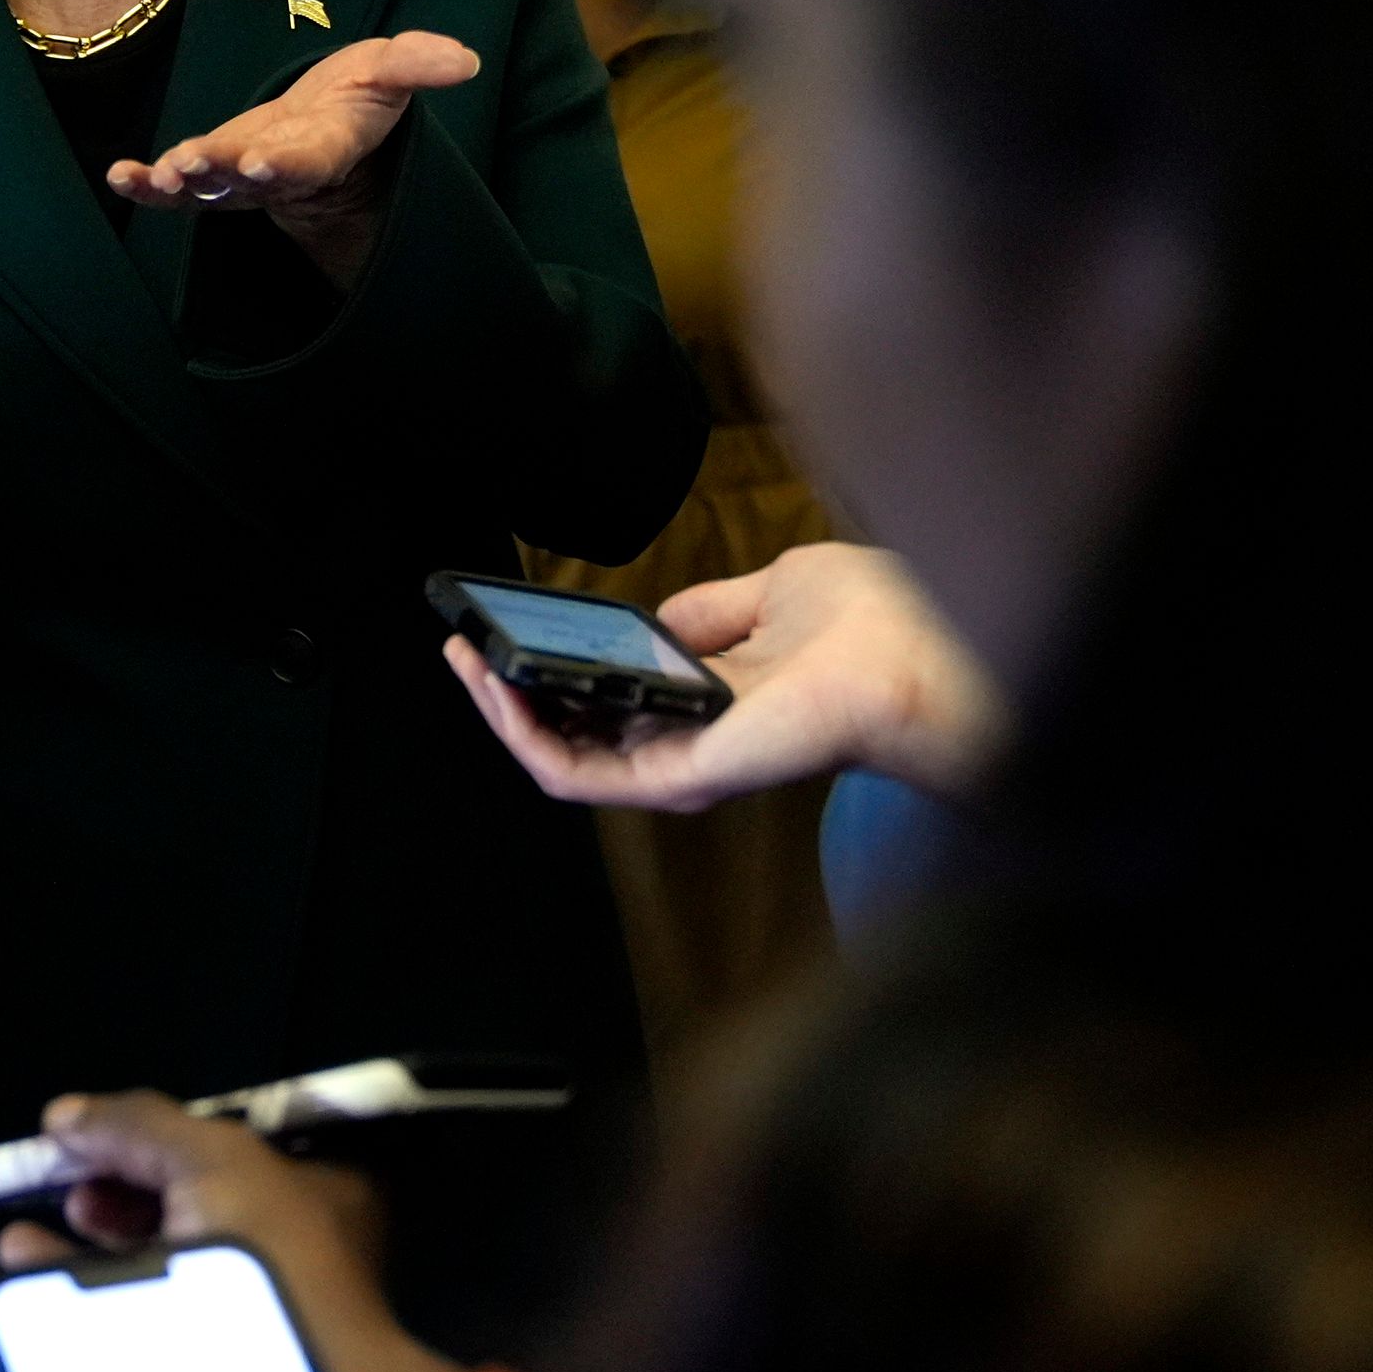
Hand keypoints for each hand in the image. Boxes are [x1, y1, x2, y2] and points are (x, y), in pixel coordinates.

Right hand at [0, 1091, 462, 1371]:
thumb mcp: (212, 1159)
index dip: (141, 1140)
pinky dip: (92, 1294)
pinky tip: (42, 1280)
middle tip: (64, 1195)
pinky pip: (145, 1314)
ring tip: (25, 1244)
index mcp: (302, 1189)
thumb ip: (141, 1123)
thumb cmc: (268, 1258)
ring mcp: (246, 1306)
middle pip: (176, 1204)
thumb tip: (67, 1114)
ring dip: (88, 1247)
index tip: (78, 1142)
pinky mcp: (214, 1356)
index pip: (212, 1149)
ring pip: (155, 1264)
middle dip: (108, 1195)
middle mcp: (278, 1244)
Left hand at [106, 32, 481, 287]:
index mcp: (327, 146)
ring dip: (184, 182)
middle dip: (222, 171)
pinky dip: (147, 188)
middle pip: (251, 177)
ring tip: (159, 173)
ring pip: (211, 188)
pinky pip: (177, 191)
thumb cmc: (359, 99)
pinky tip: (120, 177)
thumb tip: (465, 60)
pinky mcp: (211, 178)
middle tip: (194, 165)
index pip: (310, 159)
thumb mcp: (392, 72)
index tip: (260, 160)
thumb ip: (419, 65)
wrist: (327, 129)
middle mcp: (281, 171)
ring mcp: (242, 180)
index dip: (287, 163)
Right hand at [445, 541, 1009, 811]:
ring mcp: (678, 768)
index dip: (553, 672)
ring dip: (501, 712)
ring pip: (560, 757)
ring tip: (463, 661)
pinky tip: (497, 682)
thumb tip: (653, 615)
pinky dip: (525, 730)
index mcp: (709, 705)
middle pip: (573, 734)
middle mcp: (688, 746)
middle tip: (461, 648)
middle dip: (507, 692)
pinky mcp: (674, 779)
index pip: (611, 704)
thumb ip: (704, 611)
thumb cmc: (867, 624)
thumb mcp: (768, 592)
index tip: (508, 631)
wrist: (912, 654)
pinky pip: (574, 770)